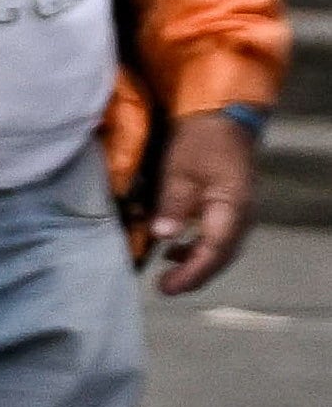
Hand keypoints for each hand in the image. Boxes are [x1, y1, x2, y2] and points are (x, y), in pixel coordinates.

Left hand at [148, 108, 259, 294]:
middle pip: (220, 256)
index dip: (190, 273)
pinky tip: (174, 249)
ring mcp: (239, 213)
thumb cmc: (200, 141)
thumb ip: (173, 204)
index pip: (213, 251)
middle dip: (193, 275)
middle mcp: (242, 216)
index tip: (168, 287)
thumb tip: (163, 236)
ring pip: (219, 249)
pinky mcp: (230, 208)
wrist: (222, 118)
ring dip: (195, 263)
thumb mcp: (179, 170)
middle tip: (165, 288)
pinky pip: (217, 237)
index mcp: (232, 208)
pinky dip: (197, 248)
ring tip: (167, 273)